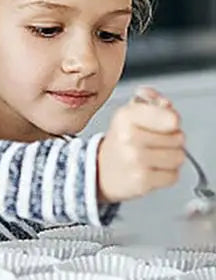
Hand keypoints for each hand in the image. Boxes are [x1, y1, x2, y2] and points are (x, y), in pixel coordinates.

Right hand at [97, 86, 185, 202]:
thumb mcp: (130, 115)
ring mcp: (135, 160)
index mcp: (126, 116)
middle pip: (179, 138)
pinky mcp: (141, 181)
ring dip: (170, 158)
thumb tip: (159, 99)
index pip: (172, 118)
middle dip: (172, 140)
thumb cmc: (120, 142)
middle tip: (154, 142)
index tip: (163, 123)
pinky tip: (151, 170)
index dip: (172, 121)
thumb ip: (150, 101)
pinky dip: (166, 175)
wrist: (100, 171)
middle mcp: (129, 137)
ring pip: (179, 157)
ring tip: (153, 157)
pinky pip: (173, 176)